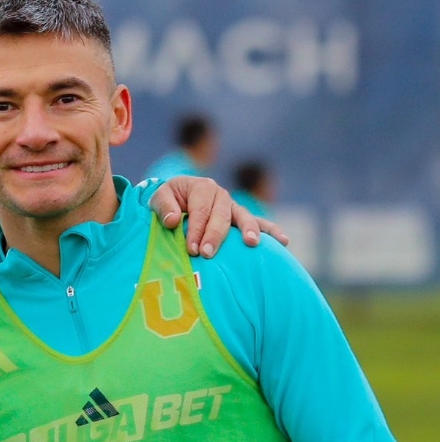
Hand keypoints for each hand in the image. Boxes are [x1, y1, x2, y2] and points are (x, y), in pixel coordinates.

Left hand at [151, 176, 289, 257]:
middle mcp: (221, 195)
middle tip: (207, 253)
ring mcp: (233, 206)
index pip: (200, 210)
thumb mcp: (158, 199)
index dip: (196, 229)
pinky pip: (259, 222)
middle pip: (221, 216)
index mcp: (202, 187)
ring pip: (243, 217)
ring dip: (248, 230)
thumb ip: (163, 207)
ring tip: (251, 244)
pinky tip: (283, 242)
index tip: (192, 249)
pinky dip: (271, 231)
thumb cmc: (168, 202)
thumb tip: (173, 220)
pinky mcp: (240, 217)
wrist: (177, 199)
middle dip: (215, 236)